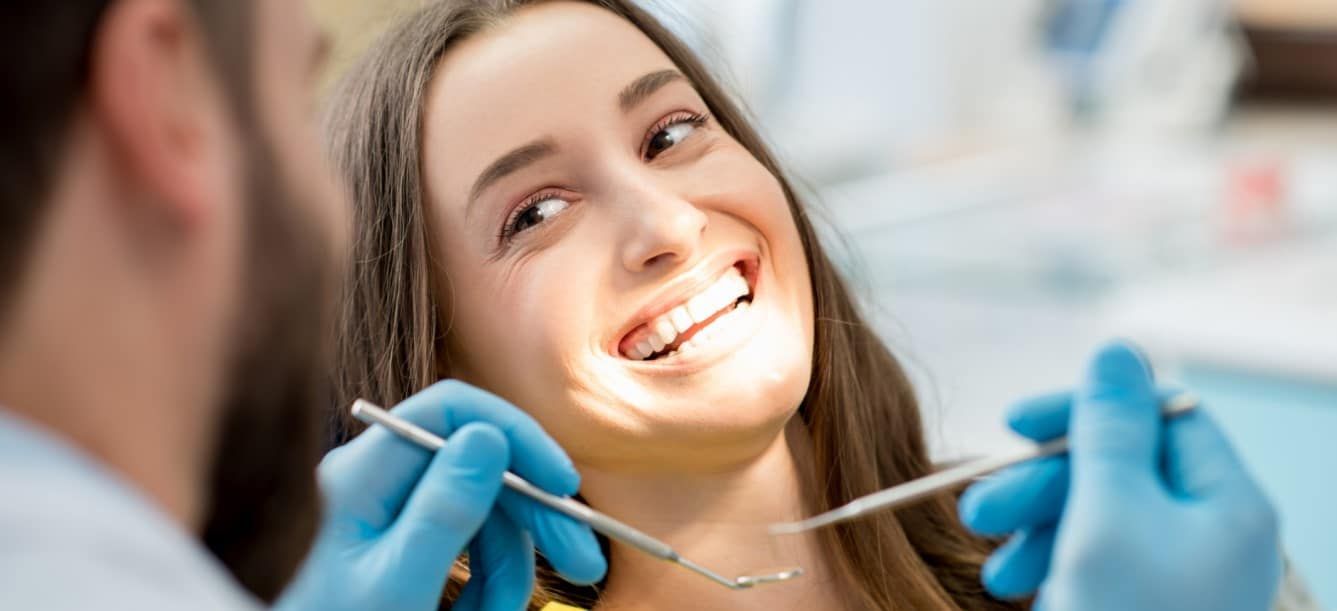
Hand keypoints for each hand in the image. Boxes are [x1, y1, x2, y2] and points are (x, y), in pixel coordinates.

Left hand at [275, 380, 605, 610]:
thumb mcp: (394, 585)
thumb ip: (442, 511)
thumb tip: (489, 436)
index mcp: (364, 474)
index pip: (453, 411)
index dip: (517, 436)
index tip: (563, 485)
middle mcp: (377, 485)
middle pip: (479, 468)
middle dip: (535, 518)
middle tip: (587, 565)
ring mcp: (388, 520)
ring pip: (479, 520)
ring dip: (508, 570)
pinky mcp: (399, 554)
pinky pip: (461, 555)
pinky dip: (482, 587)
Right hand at [958, 342, 1281, 610]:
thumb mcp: (1109, 513)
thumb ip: (1109, 427)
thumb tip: (1116, 348)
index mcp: (1228, 502)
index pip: (1162, 415)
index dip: (1086, 410)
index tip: (1015, 424)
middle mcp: (1209, 534)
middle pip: (1119, 466)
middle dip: (1041, 483)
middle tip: (980, 508)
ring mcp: (1176, 574)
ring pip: (1095, 515)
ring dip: (1033, 528)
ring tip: (994, 568)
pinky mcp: (1140, 605)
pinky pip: (1090, 559)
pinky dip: (1047, 564)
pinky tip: (1014, 588)